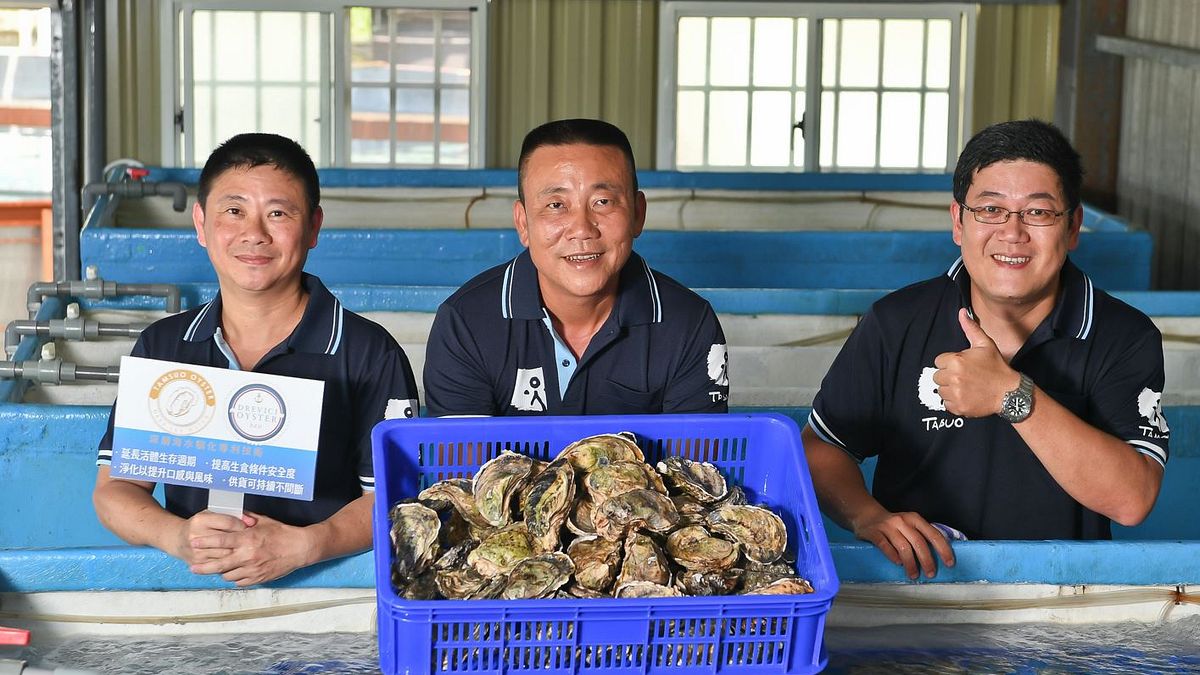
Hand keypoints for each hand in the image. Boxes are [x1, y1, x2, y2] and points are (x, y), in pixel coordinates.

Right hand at [170, 510, 249, 565]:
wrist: (178, 540)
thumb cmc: (200, 525)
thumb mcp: (211, 514)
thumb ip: (230, 515)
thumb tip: (251, 521)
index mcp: (200, 520)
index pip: (227, 523)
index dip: (241, 524)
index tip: (249, 526)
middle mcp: (196, 536)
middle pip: (226, 540)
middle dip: (240, 540)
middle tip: (249, 540)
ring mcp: (196, 552)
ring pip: (224, 555)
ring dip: (237, 553)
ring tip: (244, 550)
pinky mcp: (198, 563)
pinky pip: (219, 566)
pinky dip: (229, 563)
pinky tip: (235, 560)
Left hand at [188, 511, 313, 585]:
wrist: (300, 548)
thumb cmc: (282, 533)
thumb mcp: (264, 522)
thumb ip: (246, 519)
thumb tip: (233, 515)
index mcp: (248, 539)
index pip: (221, 541)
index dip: (206, 542)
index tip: (194, 542)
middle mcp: (248, 556)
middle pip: (219, 564)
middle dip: (203, 566)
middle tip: (193, 567)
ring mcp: (253, 569)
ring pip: (228, 575)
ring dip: (222, 572)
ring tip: (219, 568)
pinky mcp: (258, 578)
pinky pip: (240, 582)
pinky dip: (235, 578)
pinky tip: (234, 573)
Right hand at [853, 509, 955, 579]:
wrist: (866, 515)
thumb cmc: (892, 525)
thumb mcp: (908, 525)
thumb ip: (921, 535)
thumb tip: (939, 556)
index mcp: (914, 519)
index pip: (933, 534)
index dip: (943, 549)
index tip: (949, 563)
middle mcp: (902, 521)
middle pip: (919, 542)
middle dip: (927, 560)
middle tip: (931, 573)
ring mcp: (887, 526)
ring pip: (903, 546)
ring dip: (910, 563)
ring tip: (914, 574)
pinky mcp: (874, 532)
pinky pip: (885, 545)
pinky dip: (893, 555)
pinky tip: (898, 563)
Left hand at [933, 308, 1019, 416]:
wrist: (1010, 392)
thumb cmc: (997, 367)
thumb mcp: (985, 344)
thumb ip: (971, 328)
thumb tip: (962, 312)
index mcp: (956, 361)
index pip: (938, 362)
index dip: (949, 363)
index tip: (962, 366)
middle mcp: (953, 377)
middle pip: (937, 377)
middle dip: (948, 376)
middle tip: (964, 377)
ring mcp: (955, 394)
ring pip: (941, 391)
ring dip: (950, 389)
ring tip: (966, 387)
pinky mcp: (958, 408)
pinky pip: (947, 404)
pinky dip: (954, 402)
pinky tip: (967, 397)